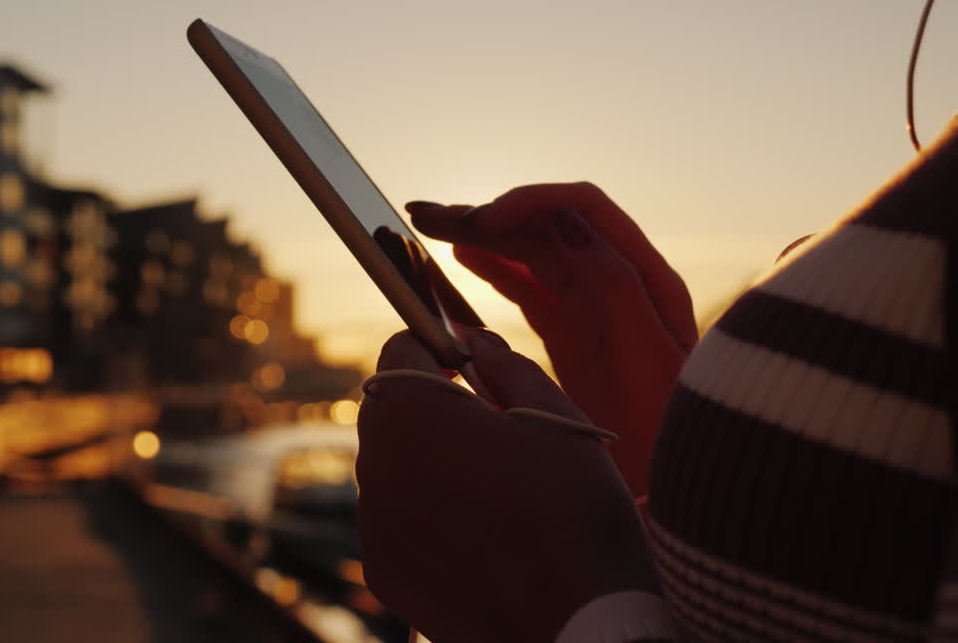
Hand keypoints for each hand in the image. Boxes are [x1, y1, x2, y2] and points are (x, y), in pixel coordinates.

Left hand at [356, 330, 657, 642]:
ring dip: (422, 459)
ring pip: (388, 465)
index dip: (432, 346)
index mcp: (415, 412)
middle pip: (387, 408)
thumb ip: (504, 366)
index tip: (462, 361)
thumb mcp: (557, 418)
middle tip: (484, 424)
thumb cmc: (577, 513)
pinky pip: (391, 518)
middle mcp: (378, 462)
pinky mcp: (382, 569)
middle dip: (426, 403)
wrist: (582, 624)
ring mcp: (375, 521)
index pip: (400, 351)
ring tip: (487, 486)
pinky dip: (419, 512)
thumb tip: (473, 343)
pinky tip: (474, 531)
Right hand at [406, 183, 695, 493]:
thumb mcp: (647, 354)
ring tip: (429, 227)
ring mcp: (592, 308)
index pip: (580, 210)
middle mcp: (617, 281)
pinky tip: (459, 262)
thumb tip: (562, 219)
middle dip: (486, 215)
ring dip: (481, 237)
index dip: (525, 203)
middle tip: (426, 216)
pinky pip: (526, 291)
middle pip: (545, 226)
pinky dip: (491, 272)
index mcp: (643, 275)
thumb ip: (612, 283)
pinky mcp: (572, 336)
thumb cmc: (673, 426)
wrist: (681, 491)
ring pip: (529, 255)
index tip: (476, 221)